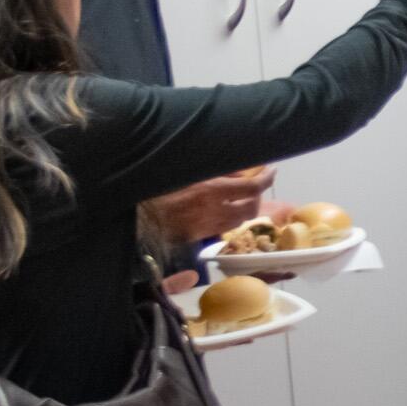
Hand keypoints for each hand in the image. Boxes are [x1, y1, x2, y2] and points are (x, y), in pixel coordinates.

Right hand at [147, 169, 275, 246]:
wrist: (134, 214)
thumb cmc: (158, 186)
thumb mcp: (187, 169)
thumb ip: (216, 170)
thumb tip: (239, 170)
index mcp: (211, 190)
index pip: (251, 187)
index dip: (266, 179)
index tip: (272, 171)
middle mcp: (213, 211)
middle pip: (251, 208)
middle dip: (258, 196)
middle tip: (256, 184)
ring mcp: (205, 226)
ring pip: (239, 220)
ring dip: (246, 208)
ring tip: (242, 197)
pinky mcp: (195, 236)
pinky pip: (222, 228)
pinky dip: (229, 218)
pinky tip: (223, 209)